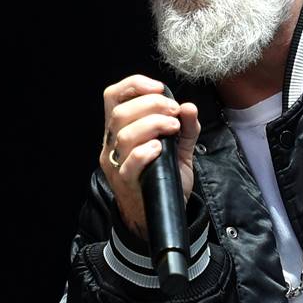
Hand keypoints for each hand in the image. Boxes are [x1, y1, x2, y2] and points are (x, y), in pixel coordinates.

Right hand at [100, 75, 200, 239]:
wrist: (158, 216)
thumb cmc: (163, 179)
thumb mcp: (178, 150)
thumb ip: (186, 129)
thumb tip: (189, 108)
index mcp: (120, 130)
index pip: (114, 97)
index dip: (134, 85)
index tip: (159, 88)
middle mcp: (112, 145)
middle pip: (120, 113)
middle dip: (151, 105)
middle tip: (174, 112)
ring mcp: (116, 164)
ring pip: (124, 135)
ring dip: (153, 124)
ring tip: (174, 127)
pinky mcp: (125, 182)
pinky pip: (129, 163)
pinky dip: (145, 151)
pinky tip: (160, 148)